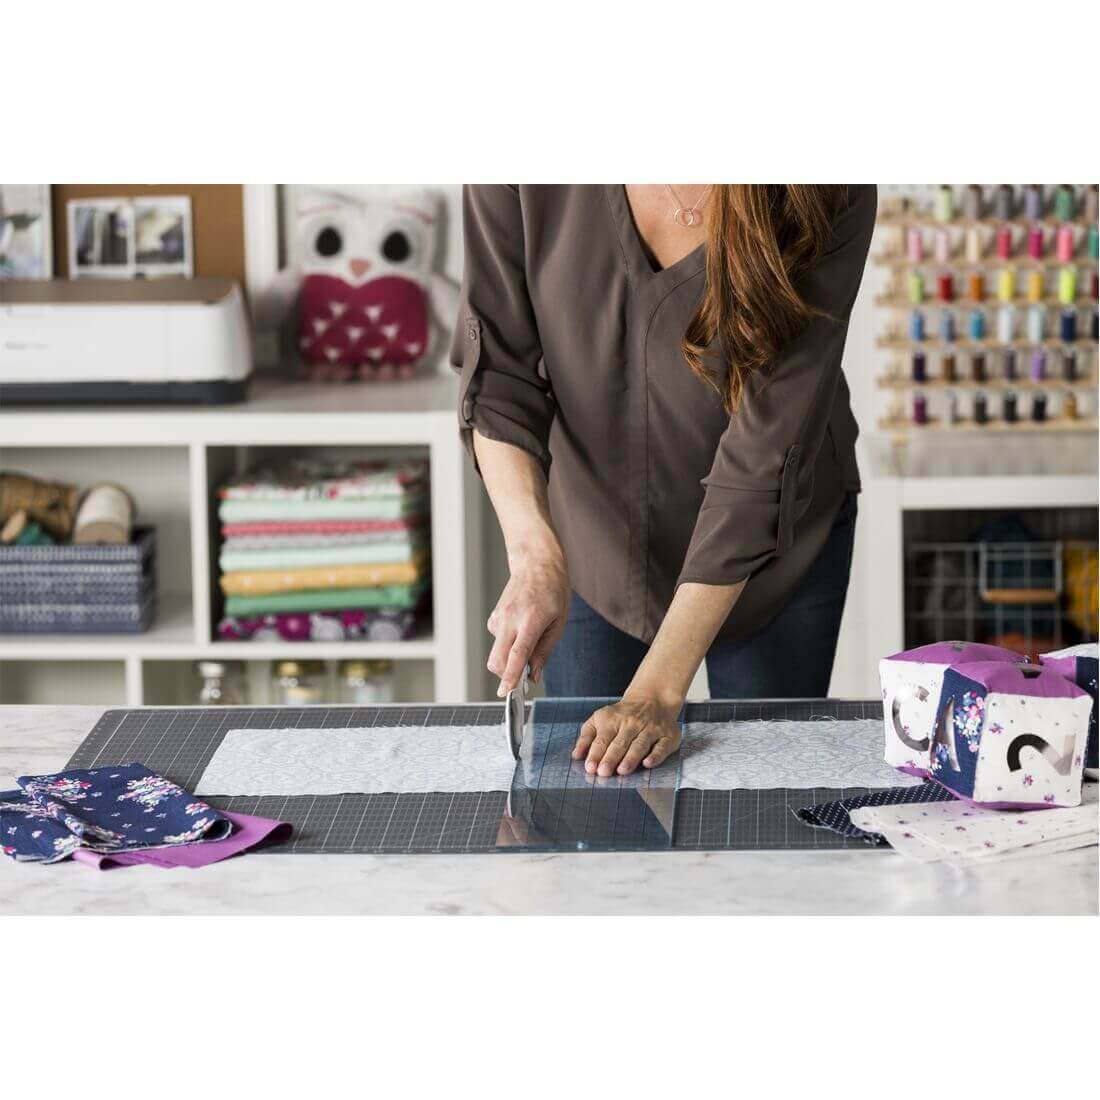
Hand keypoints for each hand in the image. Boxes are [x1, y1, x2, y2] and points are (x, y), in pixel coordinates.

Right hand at [487, 541, 569, 695]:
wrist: (536, 564)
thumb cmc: (553, 592)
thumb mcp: (559, 623)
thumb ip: (545, 651)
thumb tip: (534, 675)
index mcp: (531, 621)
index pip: (517, 654)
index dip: (510, 676)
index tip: (505, 693)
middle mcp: (510, 619)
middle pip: (497, 660)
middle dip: (506, 675)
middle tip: (522, 677)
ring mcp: (499, 618)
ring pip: (497, 653)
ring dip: (509, 658)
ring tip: (529, 638)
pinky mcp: (493, 618)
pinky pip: (498, 641)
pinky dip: (507, 644)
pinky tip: (520, 628)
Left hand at [571, 696, 681, 776]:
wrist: (652, 699)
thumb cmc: (622, 715)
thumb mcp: (599, 719)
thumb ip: (586, 737)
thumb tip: (576, 755)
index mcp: (612, 720)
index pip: (602, 739)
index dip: (596, 754)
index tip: (590, 767)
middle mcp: (632, 723)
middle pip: (620, 743)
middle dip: (611, 758)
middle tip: (603, 772)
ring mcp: (651, 729)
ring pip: (639, 745)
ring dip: (630, 758)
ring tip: (622, 770)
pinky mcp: (667, 736)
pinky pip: (662, 747)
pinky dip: (655, 755)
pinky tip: (648, 763)